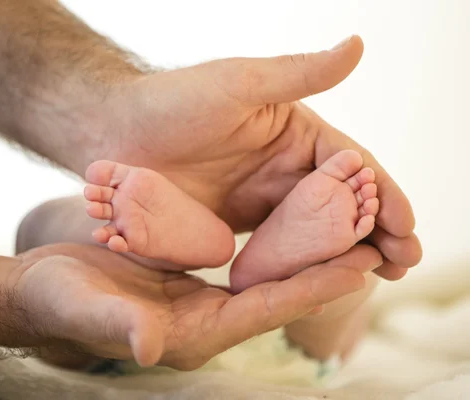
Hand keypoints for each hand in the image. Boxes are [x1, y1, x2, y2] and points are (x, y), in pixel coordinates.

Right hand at [9, 242, 382, 369]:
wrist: (38, 288)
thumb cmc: (58, 302)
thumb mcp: (86, 310)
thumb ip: (119, 328)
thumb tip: (149, 347)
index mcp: (191, 332)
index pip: (263, 309)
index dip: (309, 288)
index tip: (355, 267)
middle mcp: (203, 317)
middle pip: (275, 291)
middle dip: (321, 267)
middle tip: (369, 236)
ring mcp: (195, 296)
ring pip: (261, 272)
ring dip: (298, 249)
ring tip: (338, 219)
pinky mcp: (185, 276)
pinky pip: (237, 259)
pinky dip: (265, 239)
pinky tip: (286, 216)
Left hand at [84, 35, 420, 279]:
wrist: (113, 134)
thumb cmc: (172, 102)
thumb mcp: (239, 85)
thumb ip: (297, 74)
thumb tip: (358, 44)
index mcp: (294, 135)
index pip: (350, 167)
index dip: (381, 193)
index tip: (406, 225)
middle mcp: (283, 170)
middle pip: (340, 205)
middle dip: (376, 231)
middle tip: (404, 262)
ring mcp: (260, 202)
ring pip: (313, 232)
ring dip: (345, 254)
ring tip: (379, 277)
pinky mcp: (233, 228)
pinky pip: (274, 250)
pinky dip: (301, 267)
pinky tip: (318, 286)